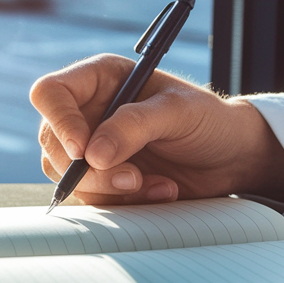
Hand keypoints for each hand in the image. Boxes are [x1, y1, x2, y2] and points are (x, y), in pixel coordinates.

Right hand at [29, 53, 283, 203]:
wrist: (232, 159)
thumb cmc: (210, 121)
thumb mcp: (178, 112)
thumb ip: (134, 126)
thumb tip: (92, 154)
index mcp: (100, 80)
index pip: (51, 93)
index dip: (59, 121)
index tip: (84, 151)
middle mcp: (89, 112)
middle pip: (52, 142)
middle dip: (90, 170)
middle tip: (133, 178)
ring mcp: (93, 148)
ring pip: (68, 176)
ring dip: (111, 189)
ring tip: (157, 185)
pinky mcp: (103, 180)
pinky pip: (93, 198)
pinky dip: (125, 203)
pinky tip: (159, 192)